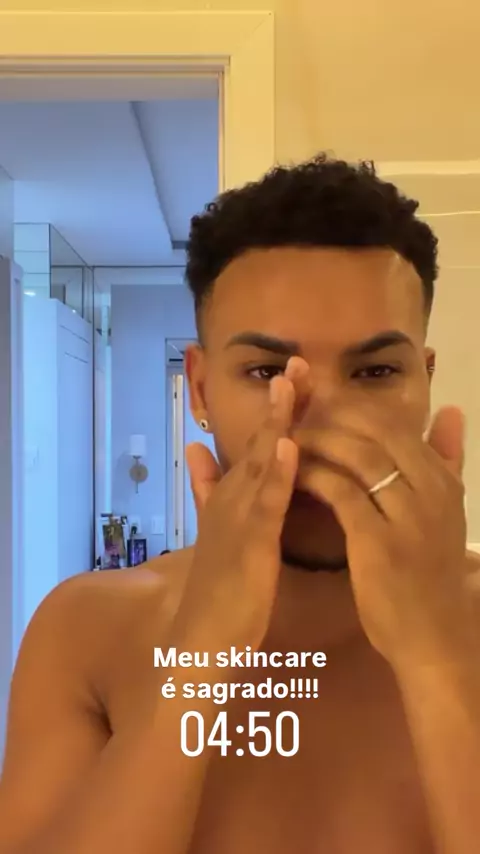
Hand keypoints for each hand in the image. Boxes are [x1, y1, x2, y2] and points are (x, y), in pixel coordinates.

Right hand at [173, 376, 297, 654]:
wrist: (198, 638)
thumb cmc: (219, 589)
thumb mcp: (217, 530)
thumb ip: (208, 488)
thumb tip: (195, 448)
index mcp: (233, 496)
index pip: (261, 445)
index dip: (279, 409)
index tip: (298, 372)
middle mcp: (233, 499)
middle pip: (260, 443)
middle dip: (280, 402)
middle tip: (297, 359)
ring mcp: (237, 519)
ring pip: (260, 464)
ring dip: (275, 422)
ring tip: (289, 383)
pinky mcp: (246, 545)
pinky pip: (264, 505)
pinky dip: (275, 474)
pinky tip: (287, 446)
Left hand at [294, 402, 472, 670]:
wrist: (433, 635)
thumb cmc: (431, 571)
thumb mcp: (447, 510)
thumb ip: (446, 460)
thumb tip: (451, 411)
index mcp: (443, 480)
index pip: (397, 425)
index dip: (354, 408)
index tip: (320, 403)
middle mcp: (431, 490)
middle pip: (377, 431)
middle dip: (333, 416)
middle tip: (298, 412)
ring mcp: (407, 515)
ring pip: (359, 456)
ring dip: (319, 441)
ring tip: (289, 437)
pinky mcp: (378, 541)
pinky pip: (341, 492)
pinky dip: (314, 476)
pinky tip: (293, 473)